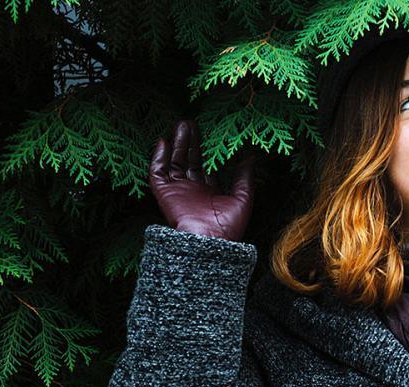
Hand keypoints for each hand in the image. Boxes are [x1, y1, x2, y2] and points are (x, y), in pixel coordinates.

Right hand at [149, 120, 257, 240]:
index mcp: (210, 192)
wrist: (210, 243)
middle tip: (190, 122)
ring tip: (180, 125)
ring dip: (176, 144)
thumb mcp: (243, 198)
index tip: (208, 131)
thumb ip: (244, 177)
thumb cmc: (229, 226)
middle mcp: (192, 190)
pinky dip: (158, 157)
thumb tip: (251, 156)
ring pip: (174, 162)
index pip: (205, 165)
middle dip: (189, 141)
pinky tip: (162, 142)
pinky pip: (157, 173)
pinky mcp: (164, 194)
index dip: (206, 148)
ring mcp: (177, 191)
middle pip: (188, 160)